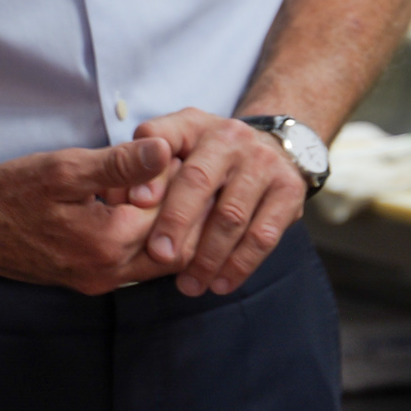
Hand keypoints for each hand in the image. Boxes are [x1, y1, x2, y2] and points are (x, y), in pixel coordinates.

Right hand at [0, 138, 174, 294]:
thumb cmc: (11, 193)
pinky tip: (130, 205)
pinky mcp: (91, 280)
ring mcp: (100, 281)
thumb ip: (118, 164)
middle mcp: (110, 272)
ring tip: (151, 186)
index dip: (178, 179)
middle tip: (171, 170)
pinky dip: (145, 236)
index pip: (172, 212)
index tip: (176, 151)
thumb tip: (165, 149)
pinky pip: (136, 264)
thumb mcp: (64, 168)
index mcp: (108, 242)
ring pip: (159, 259)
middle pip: (176, 246)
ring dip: (163, 224)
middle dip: (180, 207)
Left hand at [129, 108, 308, 297]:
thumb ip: (147, 168)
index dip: (150, 170)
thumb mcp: (179, 146)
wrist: (274, 147)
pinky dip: (240, 264)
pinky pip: (263, 235)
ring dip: (208, 256)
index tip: (135, 202)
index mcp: (194, 124)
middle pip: (198, 180)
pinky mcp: (289, 190)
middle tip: (159, 256)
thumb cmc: (210, 156)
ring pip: (231, 216)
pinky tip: (221, 284)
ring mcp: (263, 163)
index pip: (165, 137)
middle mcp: (231, 137)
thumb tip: (120, 199)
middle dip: (176, 221)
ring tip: (188, 285)